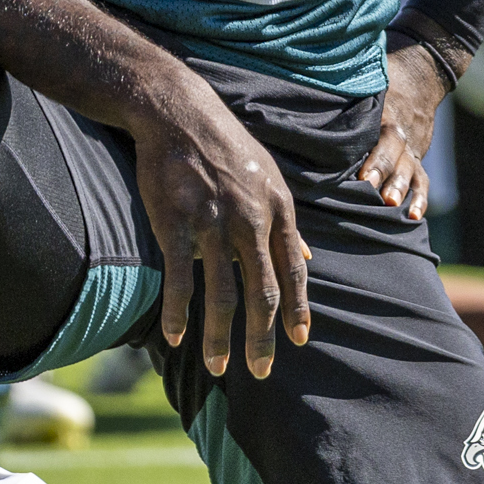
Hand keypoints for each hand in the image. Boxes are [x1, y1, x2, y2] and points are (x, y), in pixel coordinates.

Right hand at [133, 70, 308, 379]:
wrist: (178, 112)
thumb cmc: (225, 145)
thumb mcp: (269, 176)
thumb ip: (286, 222)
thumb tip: (307, 256)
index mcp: (278, 209)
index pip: (294, 271)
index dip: (298, 309)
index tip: (298, 340)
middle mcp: (251, 220)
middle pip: (264, 293)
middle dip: (264, 339)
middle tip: (260, 371)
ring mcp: (213, 223)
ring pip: (223, 294)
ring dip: (220, 337)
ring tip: (218, 366)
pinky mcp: (176, 223)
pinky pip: (180, 279)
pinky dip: (178, 313)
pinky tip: (175, 337)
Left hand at [356, 40, 453, 221]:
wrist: (419, 81)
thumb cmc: (380, 83)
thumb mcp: (365, 81)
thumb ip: (344, 89)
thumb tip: (308, 89)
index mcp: (384, 114)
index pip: (381, 137)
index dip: (373, 158)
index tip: (362, 177)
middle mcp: (399, 133)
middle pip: (394, 154)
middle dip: (383, 173)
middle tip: (371, 190)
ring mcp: (411, 149)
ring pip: (410, 170)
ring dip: (401, 189)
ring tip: (391, 206)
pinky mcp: (416, 160)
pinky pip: (422, 181)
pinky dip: (420, 200)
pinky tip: (413, 217)